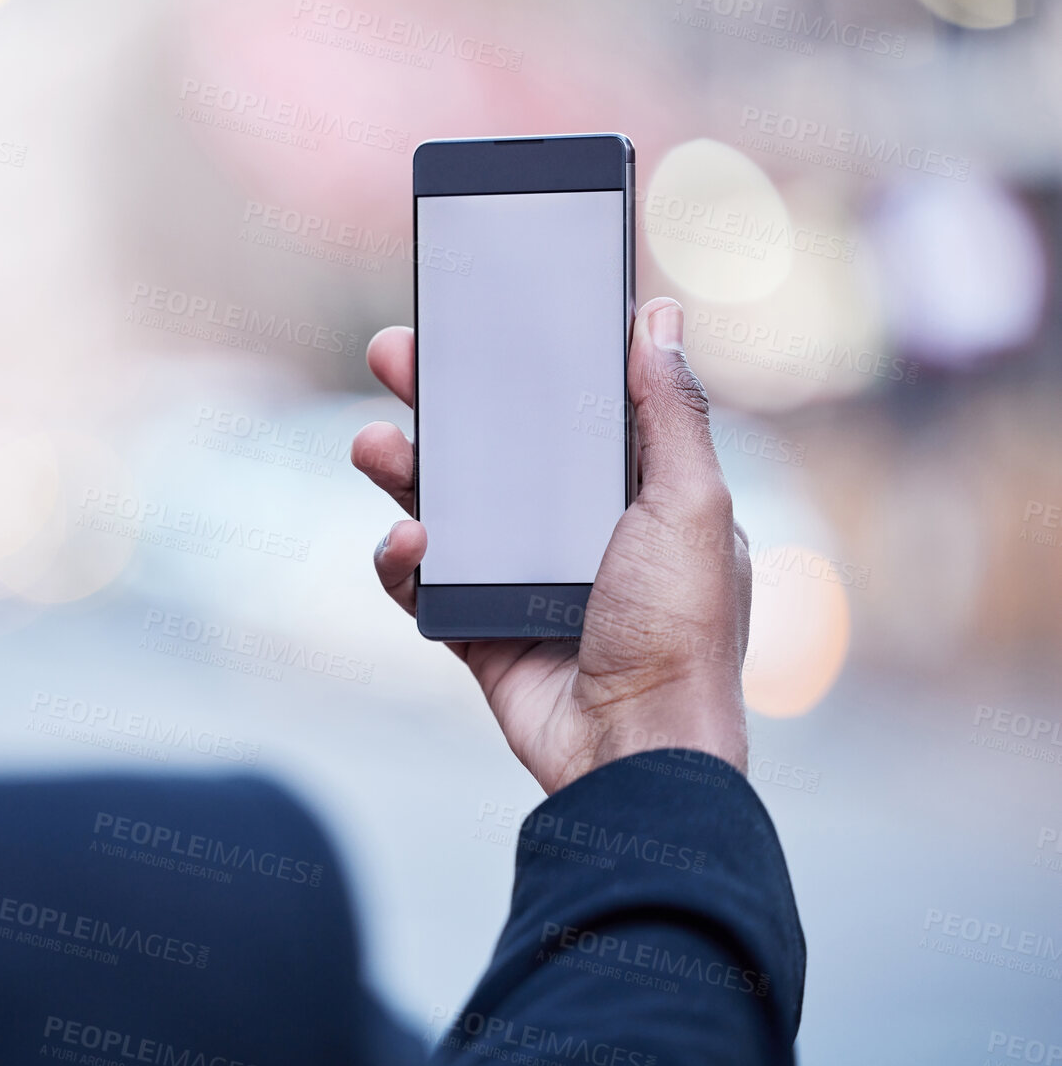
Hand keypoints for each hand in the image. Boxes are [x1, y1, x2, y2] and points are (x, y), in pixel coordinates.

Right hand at [352, 298, 750, 794]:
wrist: (634, 752)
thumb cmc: (680, 631)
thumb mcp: (691, 505)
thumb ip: (671, 412)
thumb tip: (660, 317)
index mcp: (630, 489)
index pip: (566, 405)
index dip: (522, 359)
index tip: (480, 314)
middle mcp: (570, 526)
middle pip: (490, 442)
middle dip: (439, 394)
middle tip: (394, 353)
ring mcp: (518, 576)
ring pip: (443, 502)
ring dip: (402, 465)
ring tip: (373, 444)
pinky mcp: (476, 624)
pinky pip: (421, 579)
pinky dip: (401, 558)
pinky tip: (408, 542)